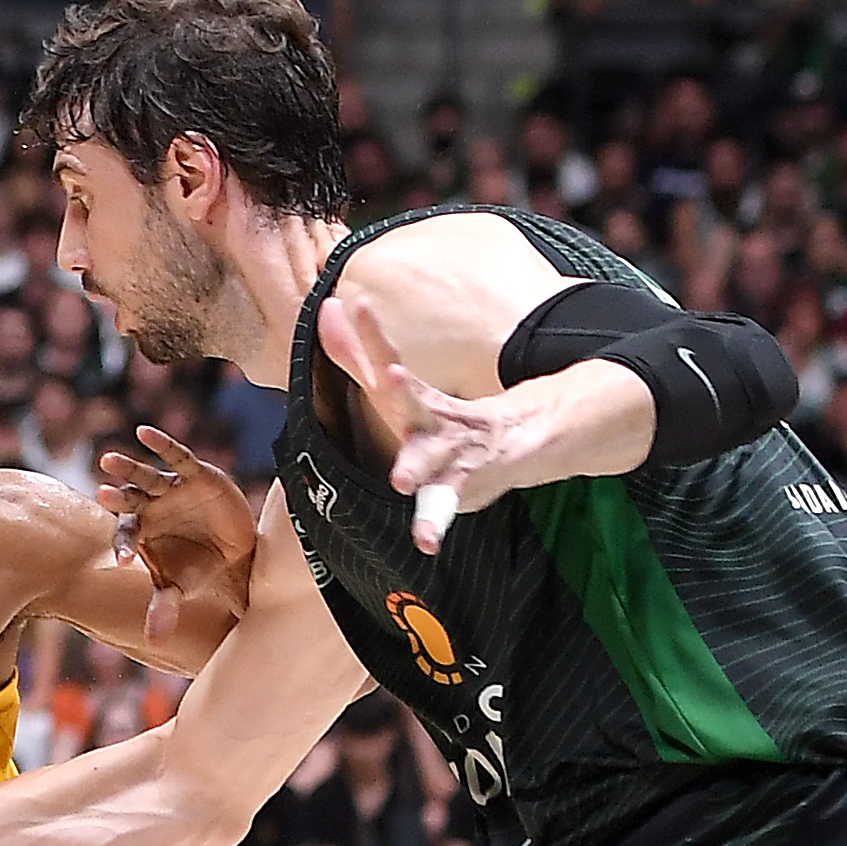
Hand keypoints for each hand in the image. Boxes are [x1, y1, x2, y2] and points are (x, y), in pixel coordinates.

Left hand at [99, 425, 256, 637]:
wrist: (232, 552)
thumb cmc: (196, 568)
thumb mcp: (180, 588)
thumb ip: (164, 608)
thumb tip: (154, 643)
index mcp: (142, 532)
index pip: (127, 536)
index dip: (124, 546)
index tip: (124, 561)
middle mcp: (151, 507)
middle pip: (129, 500)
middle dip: (117, 497)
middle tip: (101, 494)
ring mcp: (170, 489)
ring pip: (146, 477)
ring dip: (129, 469)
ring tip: (108, 460)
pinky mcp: (195, 474)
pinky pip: (177, 457)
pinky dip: (162, 445)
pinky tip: (143, 433)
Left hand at [318, 294, 528, 548]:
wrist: (518, 441)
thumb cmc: (443, 419)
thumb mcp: (400, 389)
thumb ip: (359, 355)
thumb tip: (328, 307)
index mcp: (413, 398)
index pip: (389, 363)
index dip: (374, 336)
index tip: (357, 304)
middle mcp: (431, 421)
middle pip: (414, 403)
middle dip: (403, 390)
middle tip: (394, 374)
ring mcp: (449, 454)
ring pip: (433, 459)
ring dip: (418, 467)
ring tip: (401, 481)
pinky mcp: (461, 487)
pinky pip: (443, 509)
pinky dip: (433, 525)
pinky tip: (423, 541)